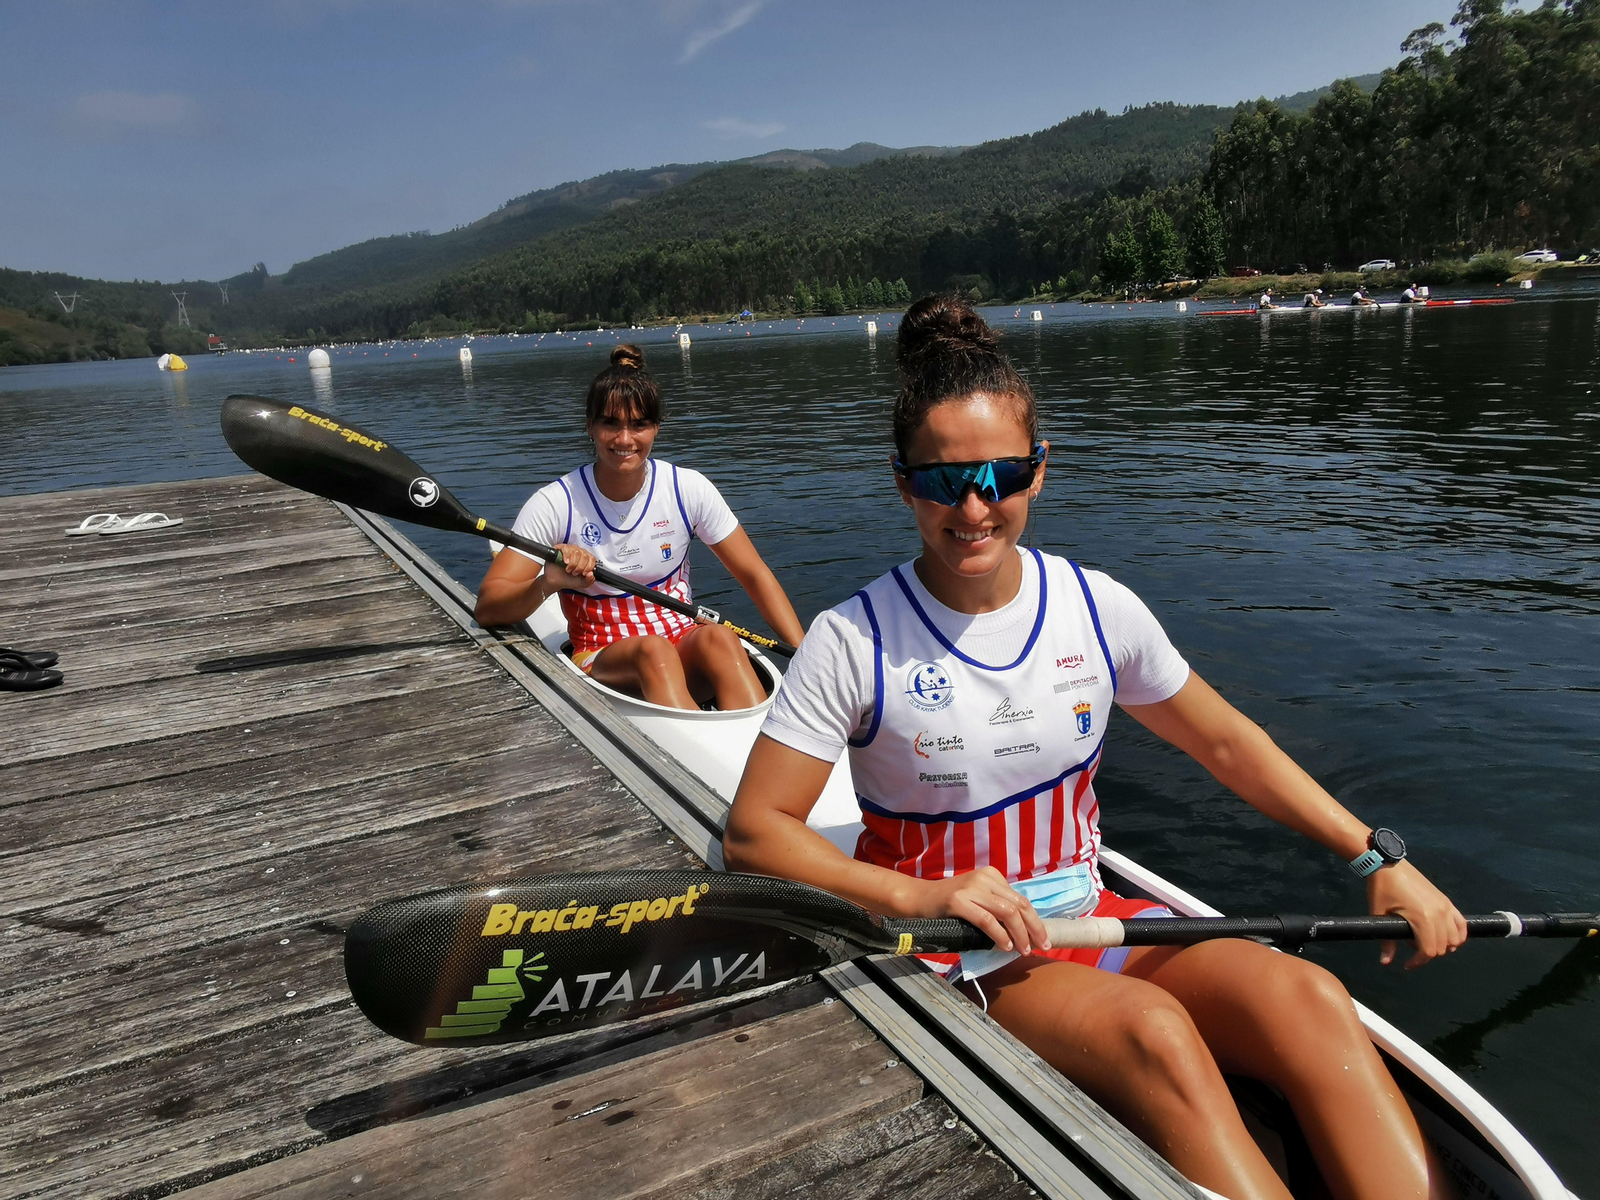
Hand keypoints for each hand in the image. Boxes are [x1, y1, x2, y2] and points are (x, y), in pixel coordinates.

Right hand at [542, 543, 595, 590]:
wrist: (555, 581)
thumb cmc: (567, 579)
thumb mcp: (581, 583)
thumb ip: (589, 580)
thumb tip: (591, 574)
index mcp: (586, 559)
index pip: (592, 558)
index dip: (589, 566)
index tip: (584, 573)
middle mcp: (579, 553)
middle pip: (585, 555)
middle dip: (580, 567)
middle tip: (574, 572)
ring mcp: (570, 549)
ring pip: (576, 552)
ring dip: (573, 563)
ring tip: (568, 569)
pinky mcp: (561, 548)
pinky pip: (566, 548)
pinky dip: (567, 556)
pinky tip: (565, 562)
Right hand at [911, 867, 1049, 955]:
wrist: (918, 899)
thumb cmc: (949, 905)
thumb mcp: (977, 899)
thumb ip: (997, 907)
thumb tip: (1023, 932)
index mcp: (992, 876)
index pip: (1021, 900)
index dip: (1035, 921)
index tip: (1042, 939)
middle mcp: (985, 878)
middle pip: (1019, 905)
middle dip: (1034, 928)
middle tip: (1040, 948)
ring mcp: (971, 888)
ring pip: (1007, 912)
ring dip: (1019, 934)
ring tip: (1022, 950)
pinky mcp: (958, 900)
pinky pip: (986, 919)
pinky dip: (999, 935)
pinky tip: (1004, 946)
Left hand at [1368, 861, 1466, 968]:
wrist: (1388, 864)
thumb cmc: (1381, 889)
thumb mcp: (1379, 915)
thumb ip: (1386, 942)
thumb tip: (1385, 963)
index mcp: (1423, 919)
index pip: (1429, 951)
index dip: (1418, 962)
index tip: (1407, 964)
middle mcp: (1439, 914)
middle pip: (1442, 947)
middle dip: (1427, 954)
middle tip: (1411, 950)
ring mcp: (1446, 907)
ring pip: (1455, 938)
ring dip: (1443, 946)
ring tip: (1425, 942)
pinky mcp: (1447, 901)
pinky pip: (1461, 924)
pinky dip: (1458, 935)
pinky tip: (1447, 938)